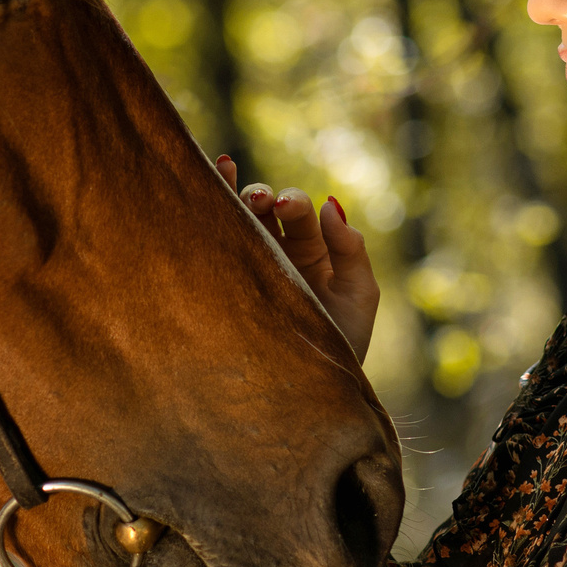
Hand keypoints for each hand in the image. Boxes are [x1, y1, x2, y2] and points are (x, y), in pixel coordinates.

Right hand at [216, 155, 379, 362]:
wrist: (312, 389)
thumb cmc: (342, 343)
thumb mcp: (359, 295)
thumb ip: (351, 250)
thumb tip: (330, 203)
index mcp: (311, 250)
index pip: (298, 213)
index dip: (292, 202)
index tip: (286, 207)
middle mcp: (278, 251)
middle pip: (264, 208)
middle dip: (261, 196)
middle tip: (259, 201)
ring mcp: (250, 264)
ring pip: (237, 218)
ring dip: (232, 195)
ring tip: (225, 176)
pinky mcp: (225, 282)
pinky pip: (215, 242)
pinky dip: (211, 205)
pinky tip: (207, 177)